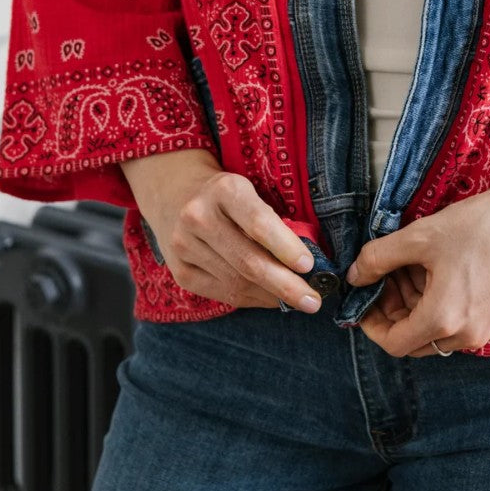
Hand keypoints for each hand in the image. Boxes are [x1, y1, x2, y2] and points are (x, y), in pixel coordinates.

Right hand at [120, 149, 322, 312]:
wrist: (176, 194)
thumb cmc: (227, 195)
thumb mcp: (249, 190)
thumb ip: (272, 220)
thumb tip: (306, 263)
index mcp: (224, 189)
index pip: (258, 223)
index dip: (285, 247)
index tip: (309, 265)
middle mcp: (199, 216)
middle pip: (248, 261)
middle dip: (285, 285)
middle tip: (313, 301)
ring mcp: (184, 246)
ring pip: (236, 282)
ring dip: (271, 296)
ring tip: (296, 301)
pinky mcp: (180, 271)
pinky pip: (223, 293)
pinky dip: (252, 299)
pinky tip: (270, 299)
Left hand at [345, 186, 489, 357]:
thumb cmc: (479, 226)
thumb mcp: (420, 235)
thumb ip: (379, 258)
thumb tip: (354, 276)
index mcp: (443, 319)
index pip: (393, 343)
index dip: (371, 324)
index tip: (363, 299)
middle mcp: (465, 336)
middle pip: (414, 340)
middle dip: (393, 310)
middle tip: (385, 276)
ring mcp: (485, 331)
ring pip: (435, 332)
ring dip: (415, 305)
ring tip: (409, 266)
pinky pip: (457, 323)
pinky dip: (438, 304)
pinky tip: (435, 270)